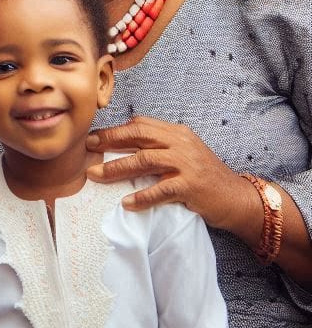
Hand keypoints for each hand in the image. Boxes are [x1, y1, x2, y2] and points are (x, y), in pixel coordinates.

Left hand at [86, 116, 246, 227]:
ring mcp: (187, 164)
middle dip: (110, 140)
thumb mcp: (185, 153)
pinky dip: (142, 196)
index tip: (95, 136)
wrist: (238, 198)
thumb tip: (125, 147)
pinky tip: (127, 203)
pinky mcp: (192, 186)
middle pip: (139, 135)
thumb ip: (161, 147)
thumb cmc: (206, 177)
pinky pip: (161, 190)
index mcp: (177, 133)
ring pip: (144, 161)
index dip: (116, 130)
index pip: (141, 124)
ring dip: (117, 168)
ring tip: (96, 175)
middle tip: (88, 147)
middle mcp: (181, 143)